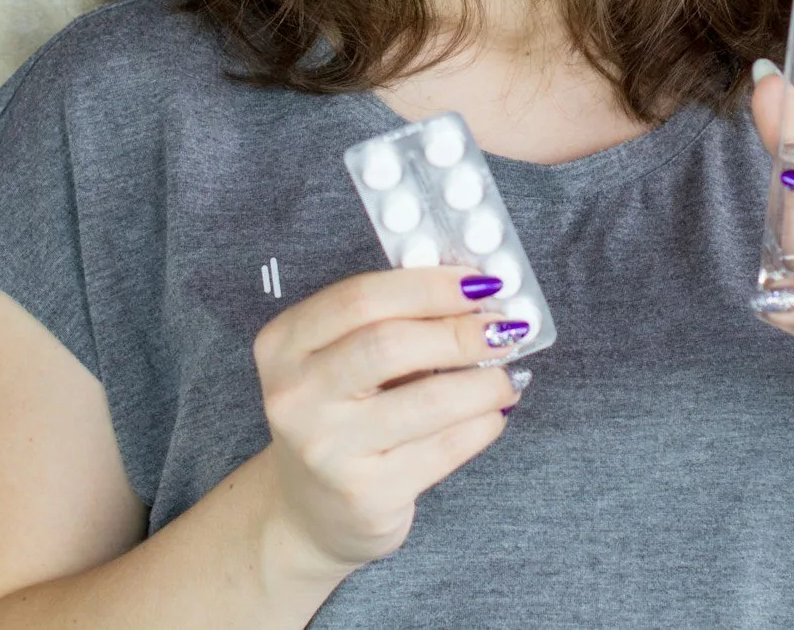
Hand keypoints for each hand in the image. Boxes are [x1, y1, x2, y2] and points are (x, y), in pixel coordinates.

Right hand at [249, 265, 526, 573]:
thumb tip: (476, 295)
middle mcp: (296, 396)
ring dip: (485, 382)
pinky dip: (483, 423)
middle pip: (390, 344)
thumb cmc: (339, 417)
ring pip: (429, 400)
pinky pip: (445, 448)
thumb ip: (391, 322)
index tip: (479, 282)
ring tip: (509, 374)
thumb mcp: (338, 361)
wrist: (309, 510)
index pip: (360, 298)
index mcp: (284, 344)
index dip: (429, 285)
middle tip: (505, 328)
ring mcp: (328, 449)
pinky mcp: (367, 495)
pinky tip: (493, 413)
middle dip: (460, 332)